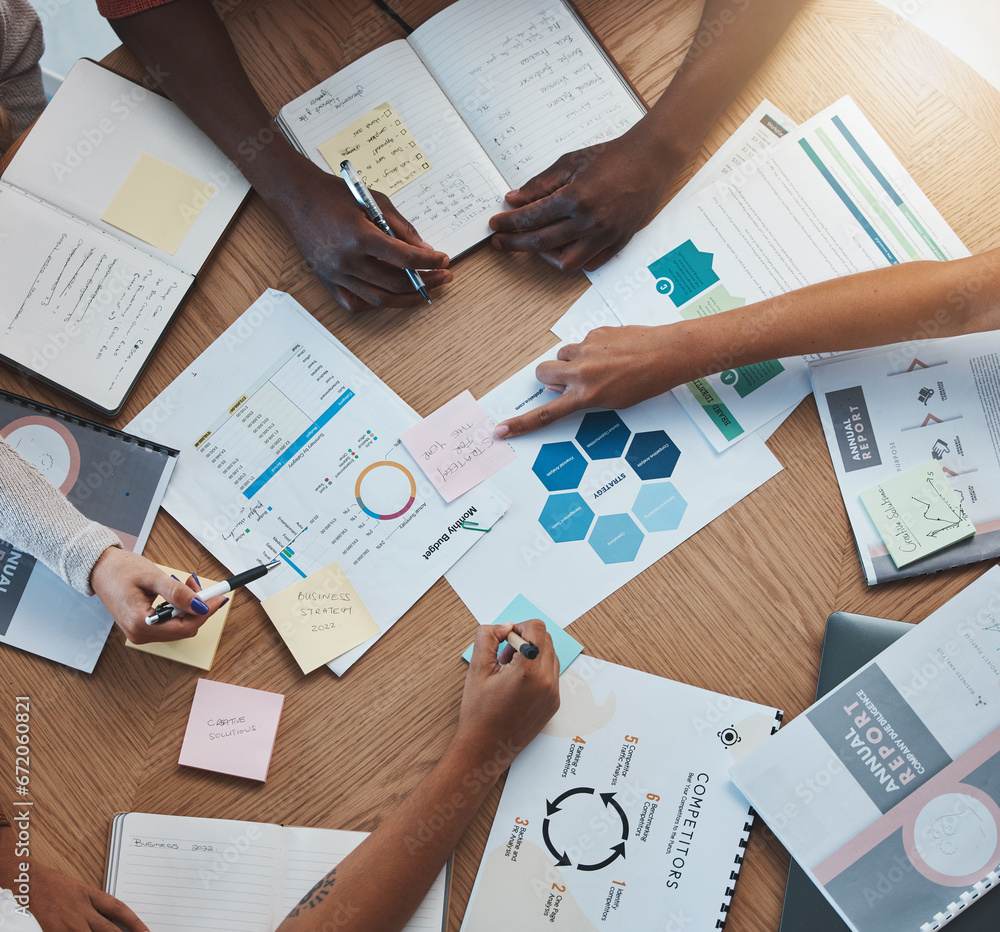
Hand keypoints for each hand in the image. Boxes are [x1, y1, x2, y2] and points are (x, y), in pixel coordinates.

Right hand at [22, 861, 147, 931]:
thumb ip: (93, 904)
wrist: (27, 882)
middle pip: (108, 930)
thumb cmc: (51, 885)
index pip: (118, 909)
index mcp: (90, 896)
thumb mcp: (78, 890)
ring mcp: (68, 924)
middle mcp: (82, 911)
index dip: (134, 922)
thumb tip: (108, 917)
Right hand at [89, 548, 226, 644]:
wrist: (99, 568)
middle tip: (200, 585)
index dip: (205, 612)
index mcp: (139, 624)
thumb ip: (177, 593)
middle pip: (184, 628)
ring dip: (189, 607)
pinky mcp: (142, 628)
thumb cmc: (119, 570)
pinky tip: (179, 593)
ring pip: (179, 627)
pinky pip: (169, 624)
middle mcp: (139, 634)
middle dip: (198, 608)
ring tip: (188, 584)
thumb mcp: (152, 577)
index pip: (184, 626)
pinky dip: (179, 609)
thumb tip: (200, 605)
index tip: (219, 597)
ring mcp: (140, 633)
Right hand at [275, 161, 451, 311]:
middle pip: (395, 284)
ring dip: (406, 299)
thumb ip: (402, 229)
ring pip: (378, 300)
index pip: (405, 259)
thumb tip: (425, 250)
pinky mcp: (327, 281)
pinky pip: (354, 304)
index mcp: (360, 237)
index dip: (429, 263)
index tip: (444, 261)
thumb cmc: (333, 194)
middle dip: (425, 282)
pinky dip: (374, 304)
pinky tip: (389, 297)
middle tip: (442, 277)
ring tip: (424, 292)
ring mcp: (336, 275)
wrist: (296, 196)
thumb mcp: (375, 202)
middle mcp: (347, 261)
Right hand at [455, 621, 559, 762]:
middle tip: (504, 656)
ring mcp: (553, 694)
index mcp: (529, 671)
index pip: (537, 628)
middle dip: (525, 640)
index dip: (518, 627)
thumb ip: (488, 637)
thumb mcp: (477, 668)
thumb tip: (505, 627)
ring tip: (509, 670)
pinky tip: (516, 683)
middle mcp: (547, 682)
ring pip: (551, 655)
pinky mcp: (554, 704)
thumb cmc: (479, 713)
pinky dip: (537, 670)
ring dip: (532, 654)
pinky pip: (551, 674)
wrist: (484, 750)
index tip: (504, 640)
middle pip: (546, 639)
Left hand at [488, 120, 677, 272]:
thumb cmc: (612, 157)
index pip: (532, 218)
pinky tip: (561, 248)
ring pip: (565, 262)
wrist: (651, 160)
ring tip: (533, 243)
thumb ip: (540, 184)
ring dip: (543, 256)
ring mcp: (605, 236)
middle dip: (515, 243)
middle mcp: (590, 221)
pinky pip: (589, 264)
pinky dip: (572, 259)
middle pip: (541, 242)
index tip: (495, 225)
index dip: (510, 223)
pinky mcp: (618, 243)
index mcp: (576, 198)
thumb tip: (514, 199)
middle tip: (499, 241)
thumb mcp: (571, 162)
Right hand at [495, 324, 682, 436]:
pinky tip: (612, 352)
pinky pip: (582, 342)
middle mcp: (582, 372)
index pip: (547, 413)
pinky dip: (591, 348)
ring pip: (561, 355)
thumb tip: (560, 389)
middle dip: (548, 377)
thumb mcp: (613, 400)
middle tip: (563, 381)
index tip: (502, 429)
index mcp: (587, 395)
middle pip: (542, 372)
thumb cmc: (647, 381)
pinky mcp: (595, 332)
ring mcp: (587, 349)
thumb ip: (584, 396)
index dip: (522, 423)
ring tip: (598, 365)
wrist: (669, 353)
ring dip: (571, 361)